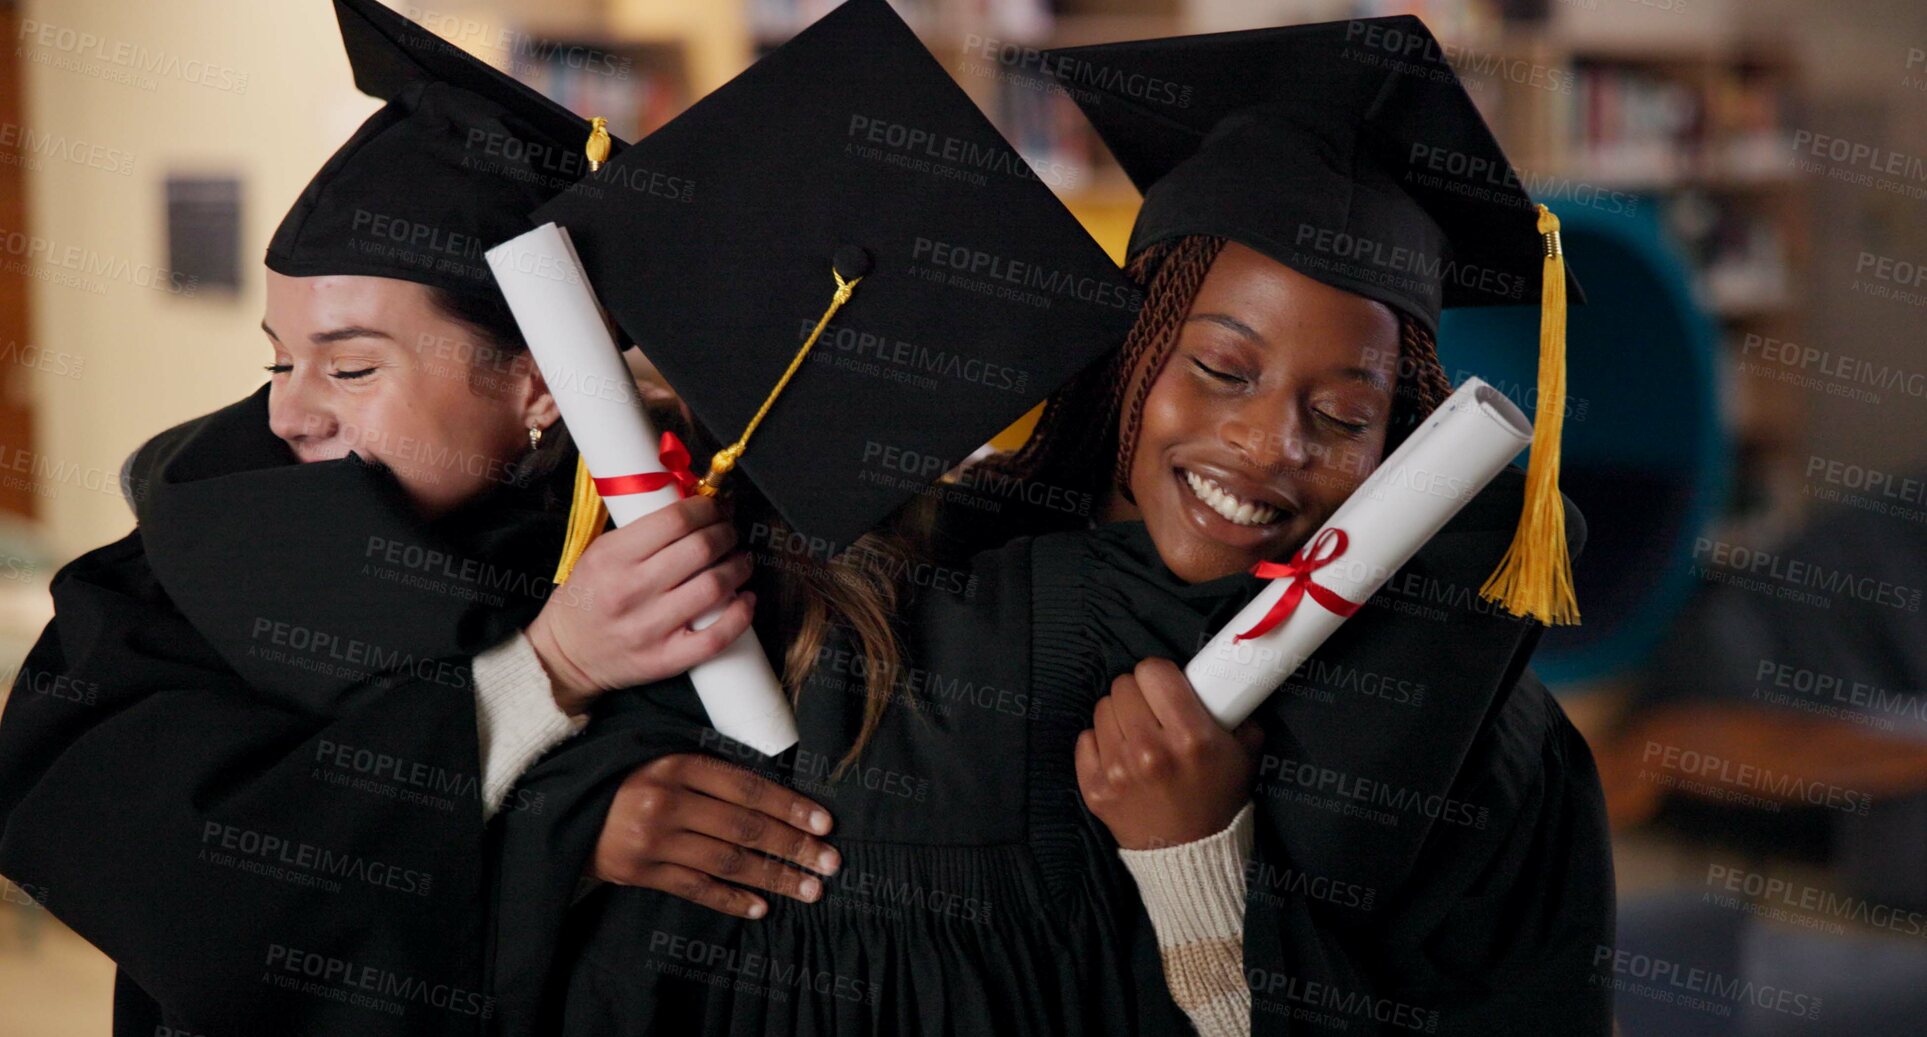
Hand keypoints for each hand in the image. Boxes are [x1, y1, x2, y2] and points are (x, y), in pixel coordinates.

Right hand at [524, 496, 755, 714]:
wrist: (566, 654)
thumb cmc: (588, 597)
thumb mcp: (601, 553)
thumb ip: (643, 532)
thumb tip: (697, 507)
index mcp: (612, 557)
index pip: (674, 520)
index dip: (706, 508)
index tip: (715, 507)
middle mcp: (631, 591)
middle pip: (701, 549)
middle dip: (726, 533)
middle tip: (729, 532)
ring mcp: (650, 628)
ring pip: (714, 587)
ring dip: (738, 567)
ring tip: (740, 560)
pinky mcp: (665, 659)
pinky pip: (716, 637)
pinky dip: (741, 615)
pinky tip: (746, 599)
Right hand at [590, 753, 839, 919]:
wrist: (562, 807)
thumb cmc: (623, 776)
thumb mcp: (662, 756)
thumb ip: (707, 771)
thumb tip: (772, 794)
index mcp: (676, 764)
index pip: (747, 787)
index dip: (790, 806)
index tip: (824, 823)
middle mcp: (666, 801)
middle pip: (744, 826)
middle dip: (793, 846)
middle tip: (829, 862)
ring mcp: (651, 840)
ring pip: (726, 861)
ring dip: (773, 877)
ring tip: (808, 888)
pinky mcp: (638, 872)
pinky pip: (695, 888)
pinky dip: (730, 899)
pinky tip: (760, 906)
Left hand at [1075, 658, 1264, 849]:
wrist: (1192, 854)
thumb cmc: (1218, 800)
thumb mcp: (1242, 754)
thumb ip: (1236, 712)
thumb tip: (1222, 681)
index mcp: (1191, 737)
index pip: (1153, 671)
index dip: (1159, 674)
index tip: (1165, 685)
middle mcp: (1151, 751)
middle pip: (1123, 686)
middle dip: (1139, 693)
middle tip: (1152, 711)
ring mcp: (1119, 772)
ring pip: (1102, 709)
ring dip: (1119, 716)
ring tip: (1138, 734)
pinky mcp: (1096, 789)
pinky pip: (1085, 739)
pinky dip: (1101, 743)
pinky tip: (1120, 755)